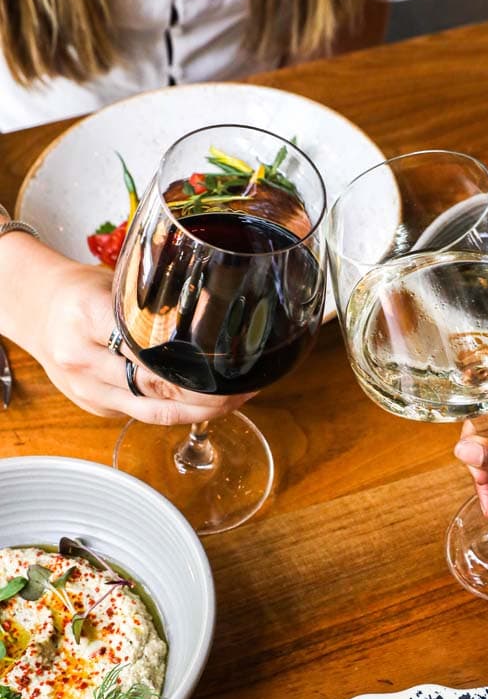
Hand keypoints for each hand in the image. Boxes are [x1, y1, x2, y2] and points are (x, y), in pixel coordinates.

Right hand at [4, 239, 251, 421]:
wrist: (37, 312)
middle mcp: (81, 357)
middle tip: (239, 389)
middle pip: (152, 387)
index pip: (145, 347)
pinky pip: (142, 415)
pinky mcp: (95, 407)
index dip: (187, 363)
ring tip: (231, 402)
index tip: (223, 363)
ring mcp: (86, 389)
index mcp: (87, 314)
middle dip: (203, 394)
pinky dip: (176, 412)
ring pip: (150, 412)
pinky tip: (203, 404)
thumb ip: (156, 302)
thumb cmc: (81, 292)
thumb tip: (214, 308)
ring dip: (196, 412)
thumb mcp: (115, 283)